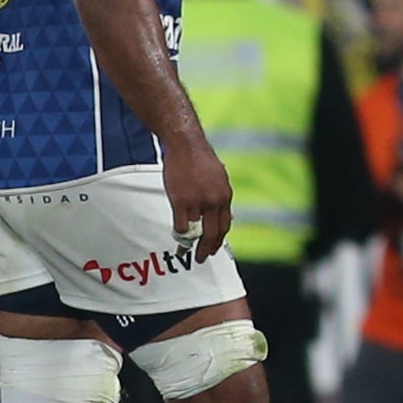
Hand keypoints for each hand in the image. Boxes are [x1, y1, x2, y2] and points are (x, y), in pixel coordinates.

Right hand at [161, 132, 234, 248]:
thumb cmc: (200, 159)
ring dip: (191, 244)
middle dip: (208, 248)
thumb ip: (219, 196)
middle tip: (202, 258)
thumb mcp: (219, 178)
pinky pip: (181, 225)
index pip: (225, 225)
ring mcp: (197, 202)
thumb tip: (221, 214)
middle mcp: (214, 202)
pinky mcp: (181, 201)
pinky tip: (178, 237)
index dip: (219, 239)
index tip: (214, 247)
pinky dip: (180, 234)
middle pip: (213, 233)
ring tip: (185, 251)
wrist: (186, 145)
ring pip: (196, 232)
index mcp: (225, 196)